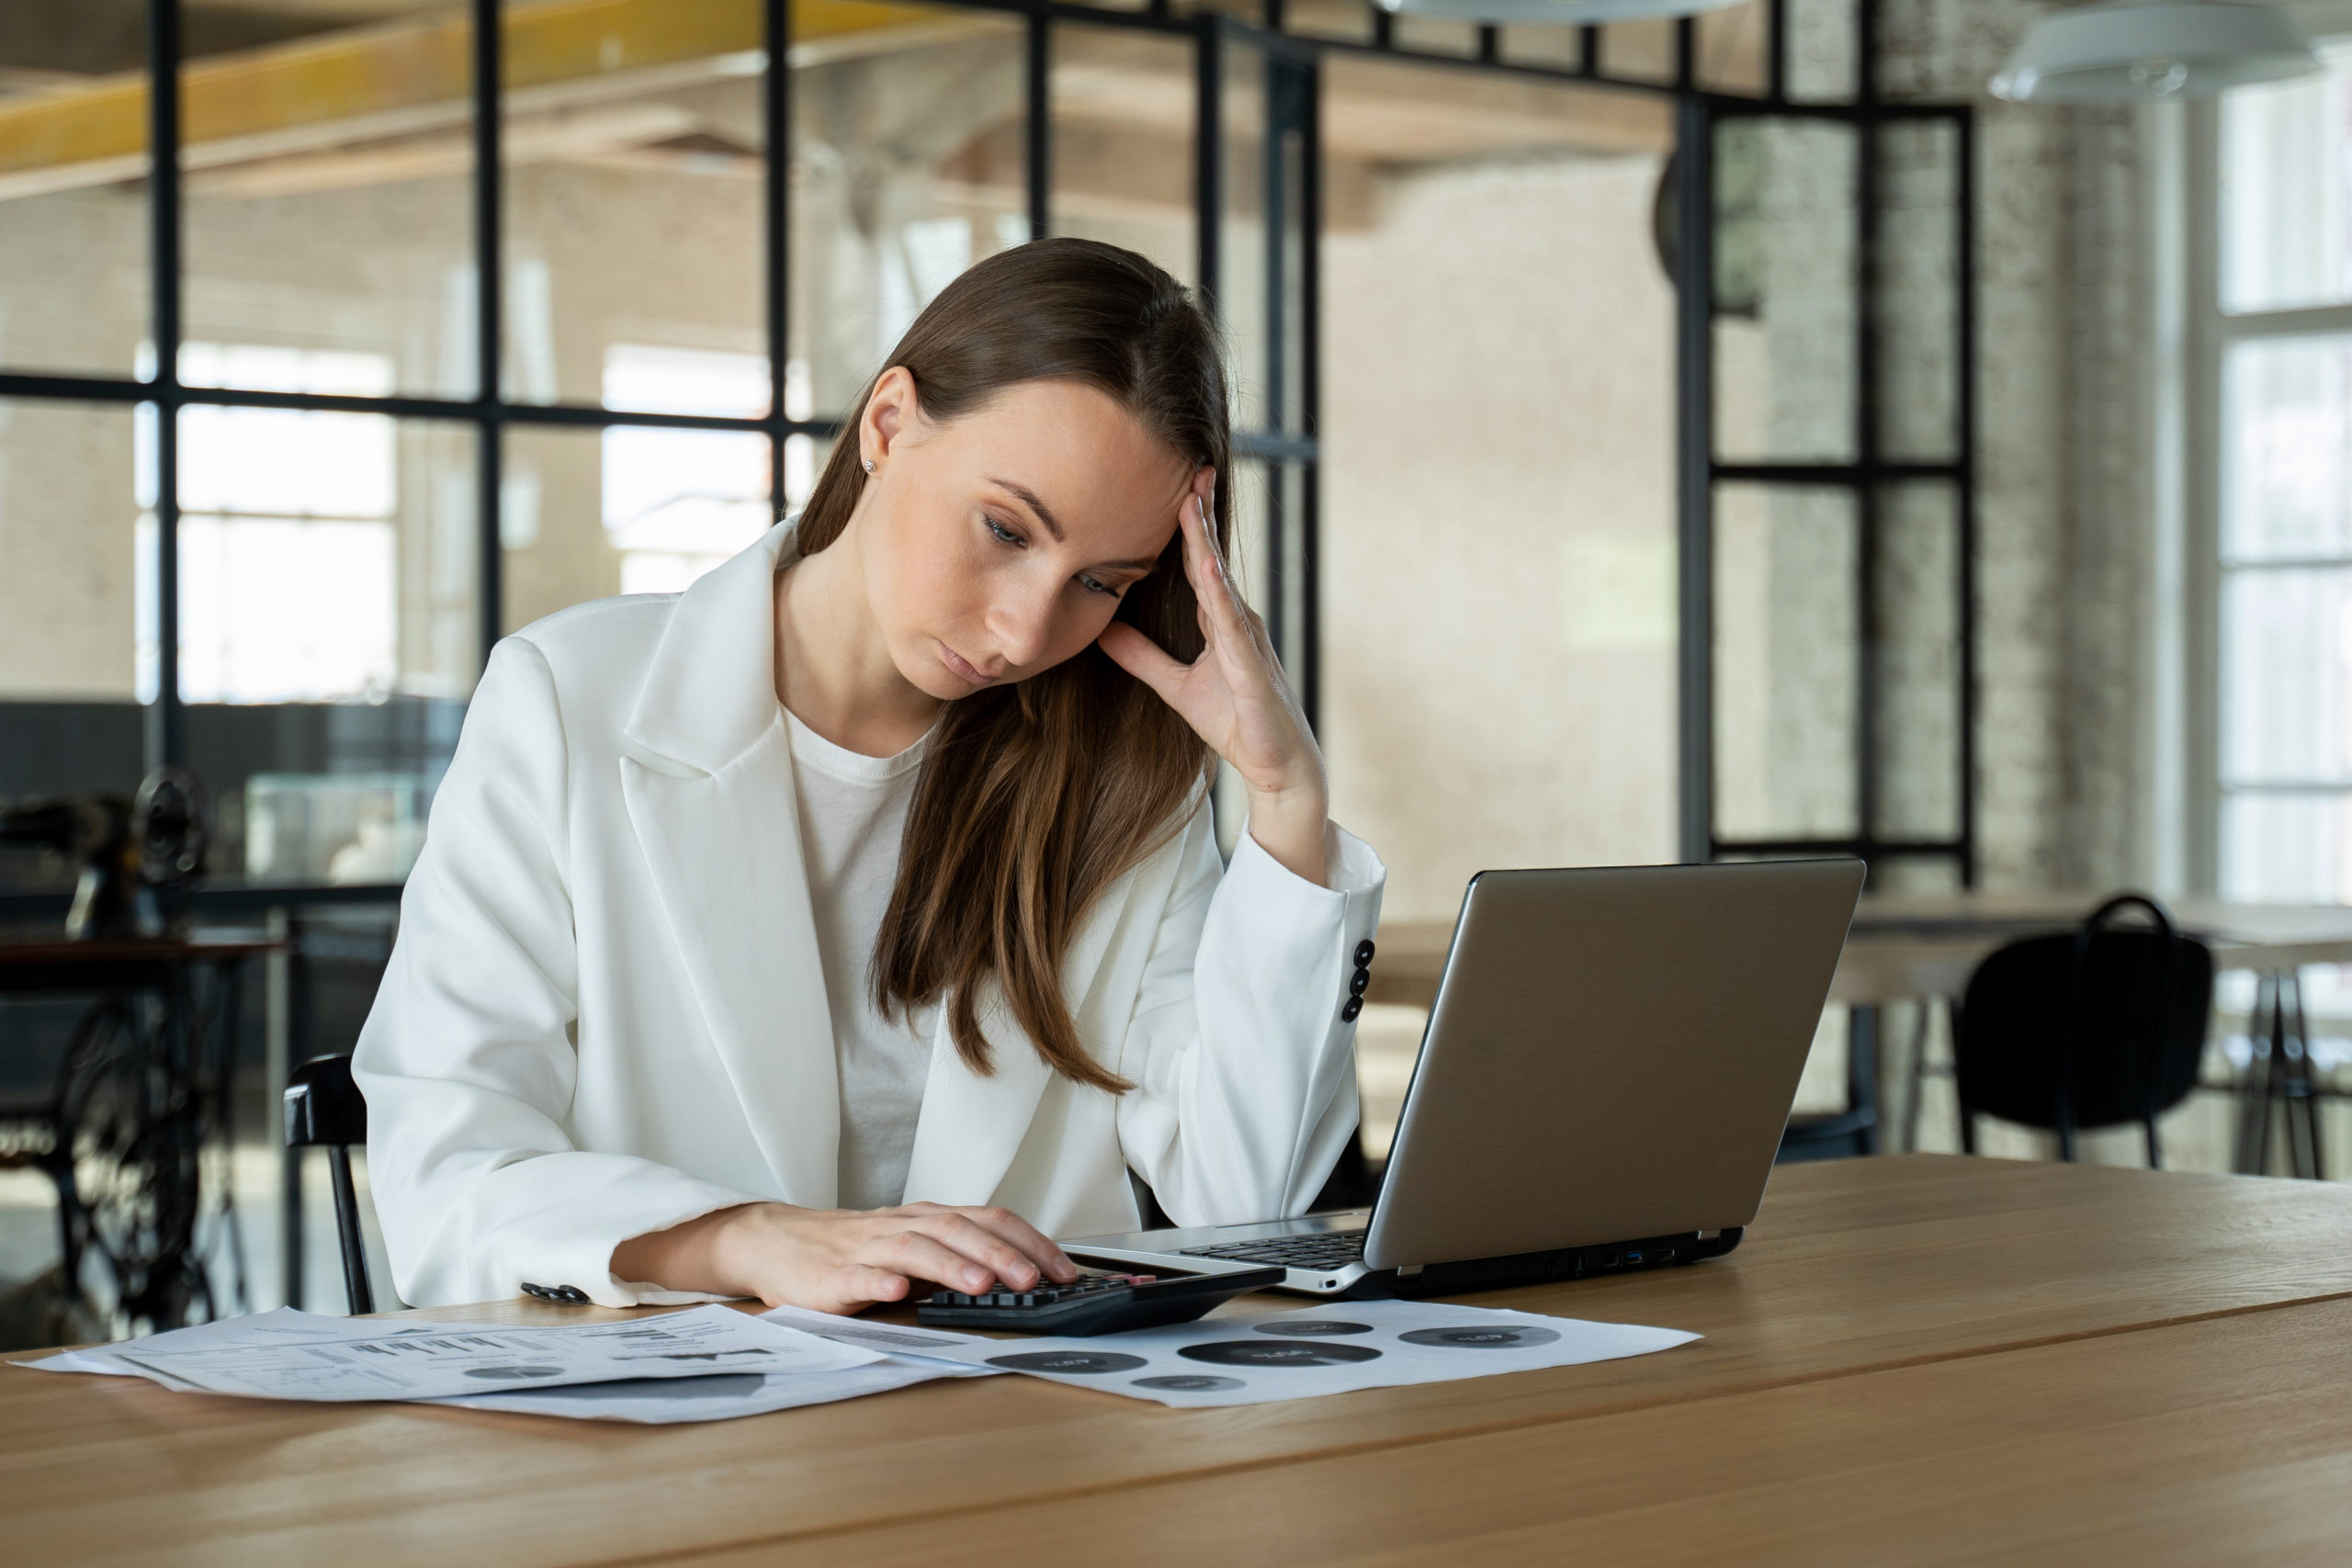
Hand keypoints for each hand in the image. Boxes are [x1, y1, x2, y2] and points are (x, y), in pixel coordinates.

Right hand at [608, 1200, 1078, 1314]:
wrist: (778, 1243)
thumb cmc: (856, 1250)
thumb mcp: (916, 1247)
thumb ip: (961, 1256)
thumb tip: (1025, 1275)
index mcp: (929, 1219)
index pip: (990, 1219)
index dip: (1031, 1242)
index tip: (1065, 1271)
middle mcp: (904, 1226)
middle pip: (959, 1229)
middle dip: (1001, 1253)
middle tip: (1034, 1280)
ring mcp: (867, 1249)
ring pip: (915, 1249)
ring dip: (952, 1266)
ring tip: (981, 1284)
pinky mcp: (832, 1276)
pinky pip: (858, 1276)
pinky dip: (879, 1282)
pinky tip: (896, 1292)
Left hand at [1097, 472, 1329, 884]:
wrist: (1276, 766)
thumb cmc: (1237, 724)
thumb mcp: (1176, 687)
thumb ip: (1143, 658)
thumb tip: (1105, 631)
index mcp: (1222, 622)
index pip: (1199, 565)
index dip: (1187, 528)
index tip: (1174, 487)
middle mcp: (1238, 622)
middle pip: (1213, 560)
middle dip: (1201, 516)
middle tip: (1190, 469)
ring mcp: (1248, 641)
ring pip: (1223, 582)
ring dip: (1207, 543)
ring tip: (1192, 504)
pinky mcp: (1252, 667)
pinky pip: (1232, 623)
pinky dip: (1219, 592)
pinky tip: (1207, 566)